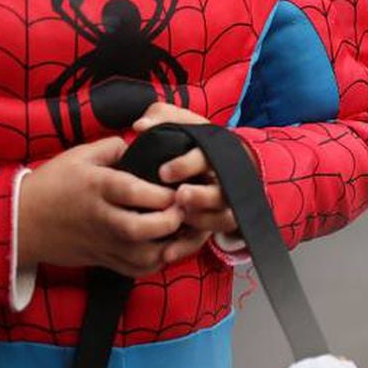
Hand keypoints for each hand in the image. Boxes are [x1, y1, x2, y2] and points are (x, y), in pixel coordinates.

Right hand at [18, 137, 192, 277]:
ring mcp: (103, 243)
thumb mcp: (78, 155)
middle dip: (169, 220)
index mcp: (97, 187)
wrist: (24, 220)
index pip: (134, 191)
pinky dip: (155, 262)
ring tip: (180, 228)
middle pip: (141, 228)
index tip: (179, 185)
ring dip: (168, 244)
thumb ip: (112, 147)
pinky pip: (135, 270)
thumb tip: (139, 146)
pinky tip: (163, 246)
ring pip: (142, 255)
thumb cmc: (53, 183)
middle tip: (182, 208)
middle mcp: (102, 218)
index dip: (162, 192)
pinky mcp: (103, 260)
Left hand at [133, 103, 239, 237]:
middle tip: (180, 197)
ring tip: (178, 221)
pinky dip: (190, 245)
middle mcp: (226, 178)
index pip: (207, 156)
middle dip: (201, 196)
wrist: (214, 162)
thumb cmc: (191, 140)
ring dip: (201, 220)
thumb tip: (140, 126)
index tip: (164, 172)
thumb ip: (160, 117)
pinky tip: (168, 250)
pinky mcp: (218, 222)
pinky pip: (211, 238)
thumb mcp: (178, 122)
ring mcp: (226, 202)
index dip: (186, 165)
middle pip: (222, 191)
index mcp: (215, 151)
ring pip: (223, 217)